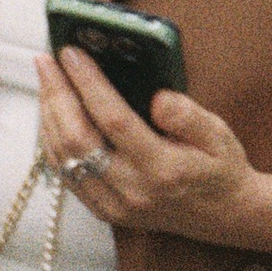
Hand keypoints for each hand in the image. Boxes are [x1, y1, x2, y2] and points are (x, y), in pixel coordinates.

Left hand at [37, 48, 259, 242]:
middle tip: (47, 60)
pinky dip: (53, 139)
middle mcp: (131, 191)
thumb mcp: (219, 135)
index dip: (88, 84)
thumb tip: (156, 95)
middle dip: (56, 94)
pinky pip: (66, 172)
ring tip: (47, 79)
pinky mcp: (103, 210)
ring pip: (64, 157)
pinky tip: (53, 113)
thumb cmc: (221, 169)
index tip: (71, 54)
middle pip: (77, 139)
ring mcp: (113, 205)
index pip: (113, 120)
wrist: (225, 216)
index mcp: (162, 169)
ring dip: (49, 115)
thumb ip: (187, 115)